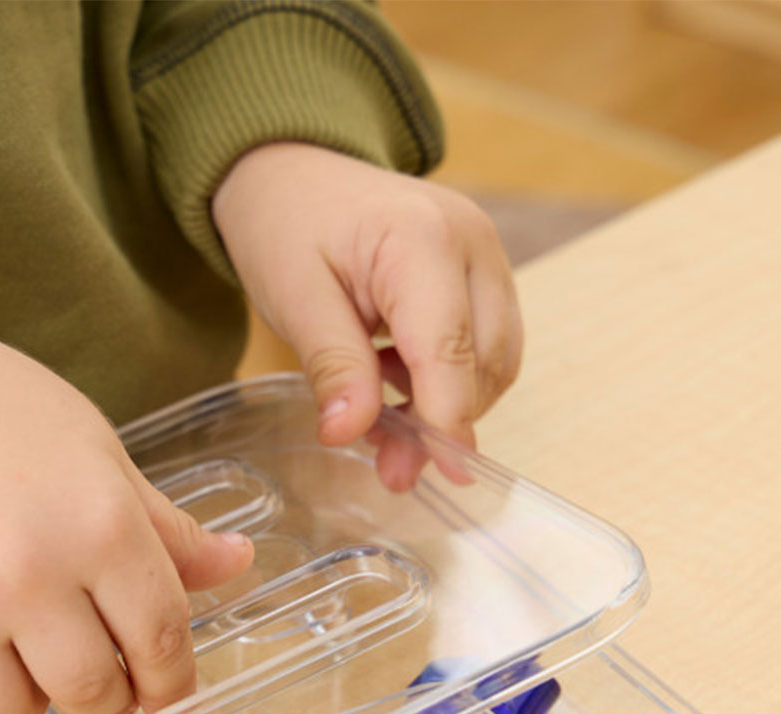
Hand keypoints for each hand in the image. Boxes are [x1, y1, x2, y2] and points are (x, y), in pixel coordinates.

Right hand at [0, 296, 252, 713]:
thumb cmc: (3, 411)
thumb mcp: (103, 457)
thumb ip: (167, 530)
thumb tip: (237, 564)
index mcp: (99, 527)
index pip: (161, 639)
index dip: (174, 680)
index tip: (170, 692)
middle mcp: (26, 575)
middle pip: (92, 690)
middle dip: (112, 698)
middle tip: (108, 680)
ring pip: (11, 713)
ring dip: (35, 698)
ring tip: (34, 656)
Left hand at [213, 142, 522, 488]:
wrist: (293, 172)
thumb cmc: (286, 224)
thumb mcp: (293, 297)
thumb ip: (332, 365)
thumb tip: (350, 434)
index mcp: (420, 239)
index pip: (449, 350)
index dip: (447, 421)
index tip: (444, 475)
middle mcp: (471, 240)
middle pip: (484, 360)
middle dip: (443, 421)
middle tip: (388, 464)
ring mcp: (484, 252)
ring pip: (494, 358)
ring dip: (447, 402)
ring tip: (382, 414)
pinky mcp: (481, 269)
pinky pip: (485, 341)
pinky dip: (448, 377)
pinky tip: (395, 378)